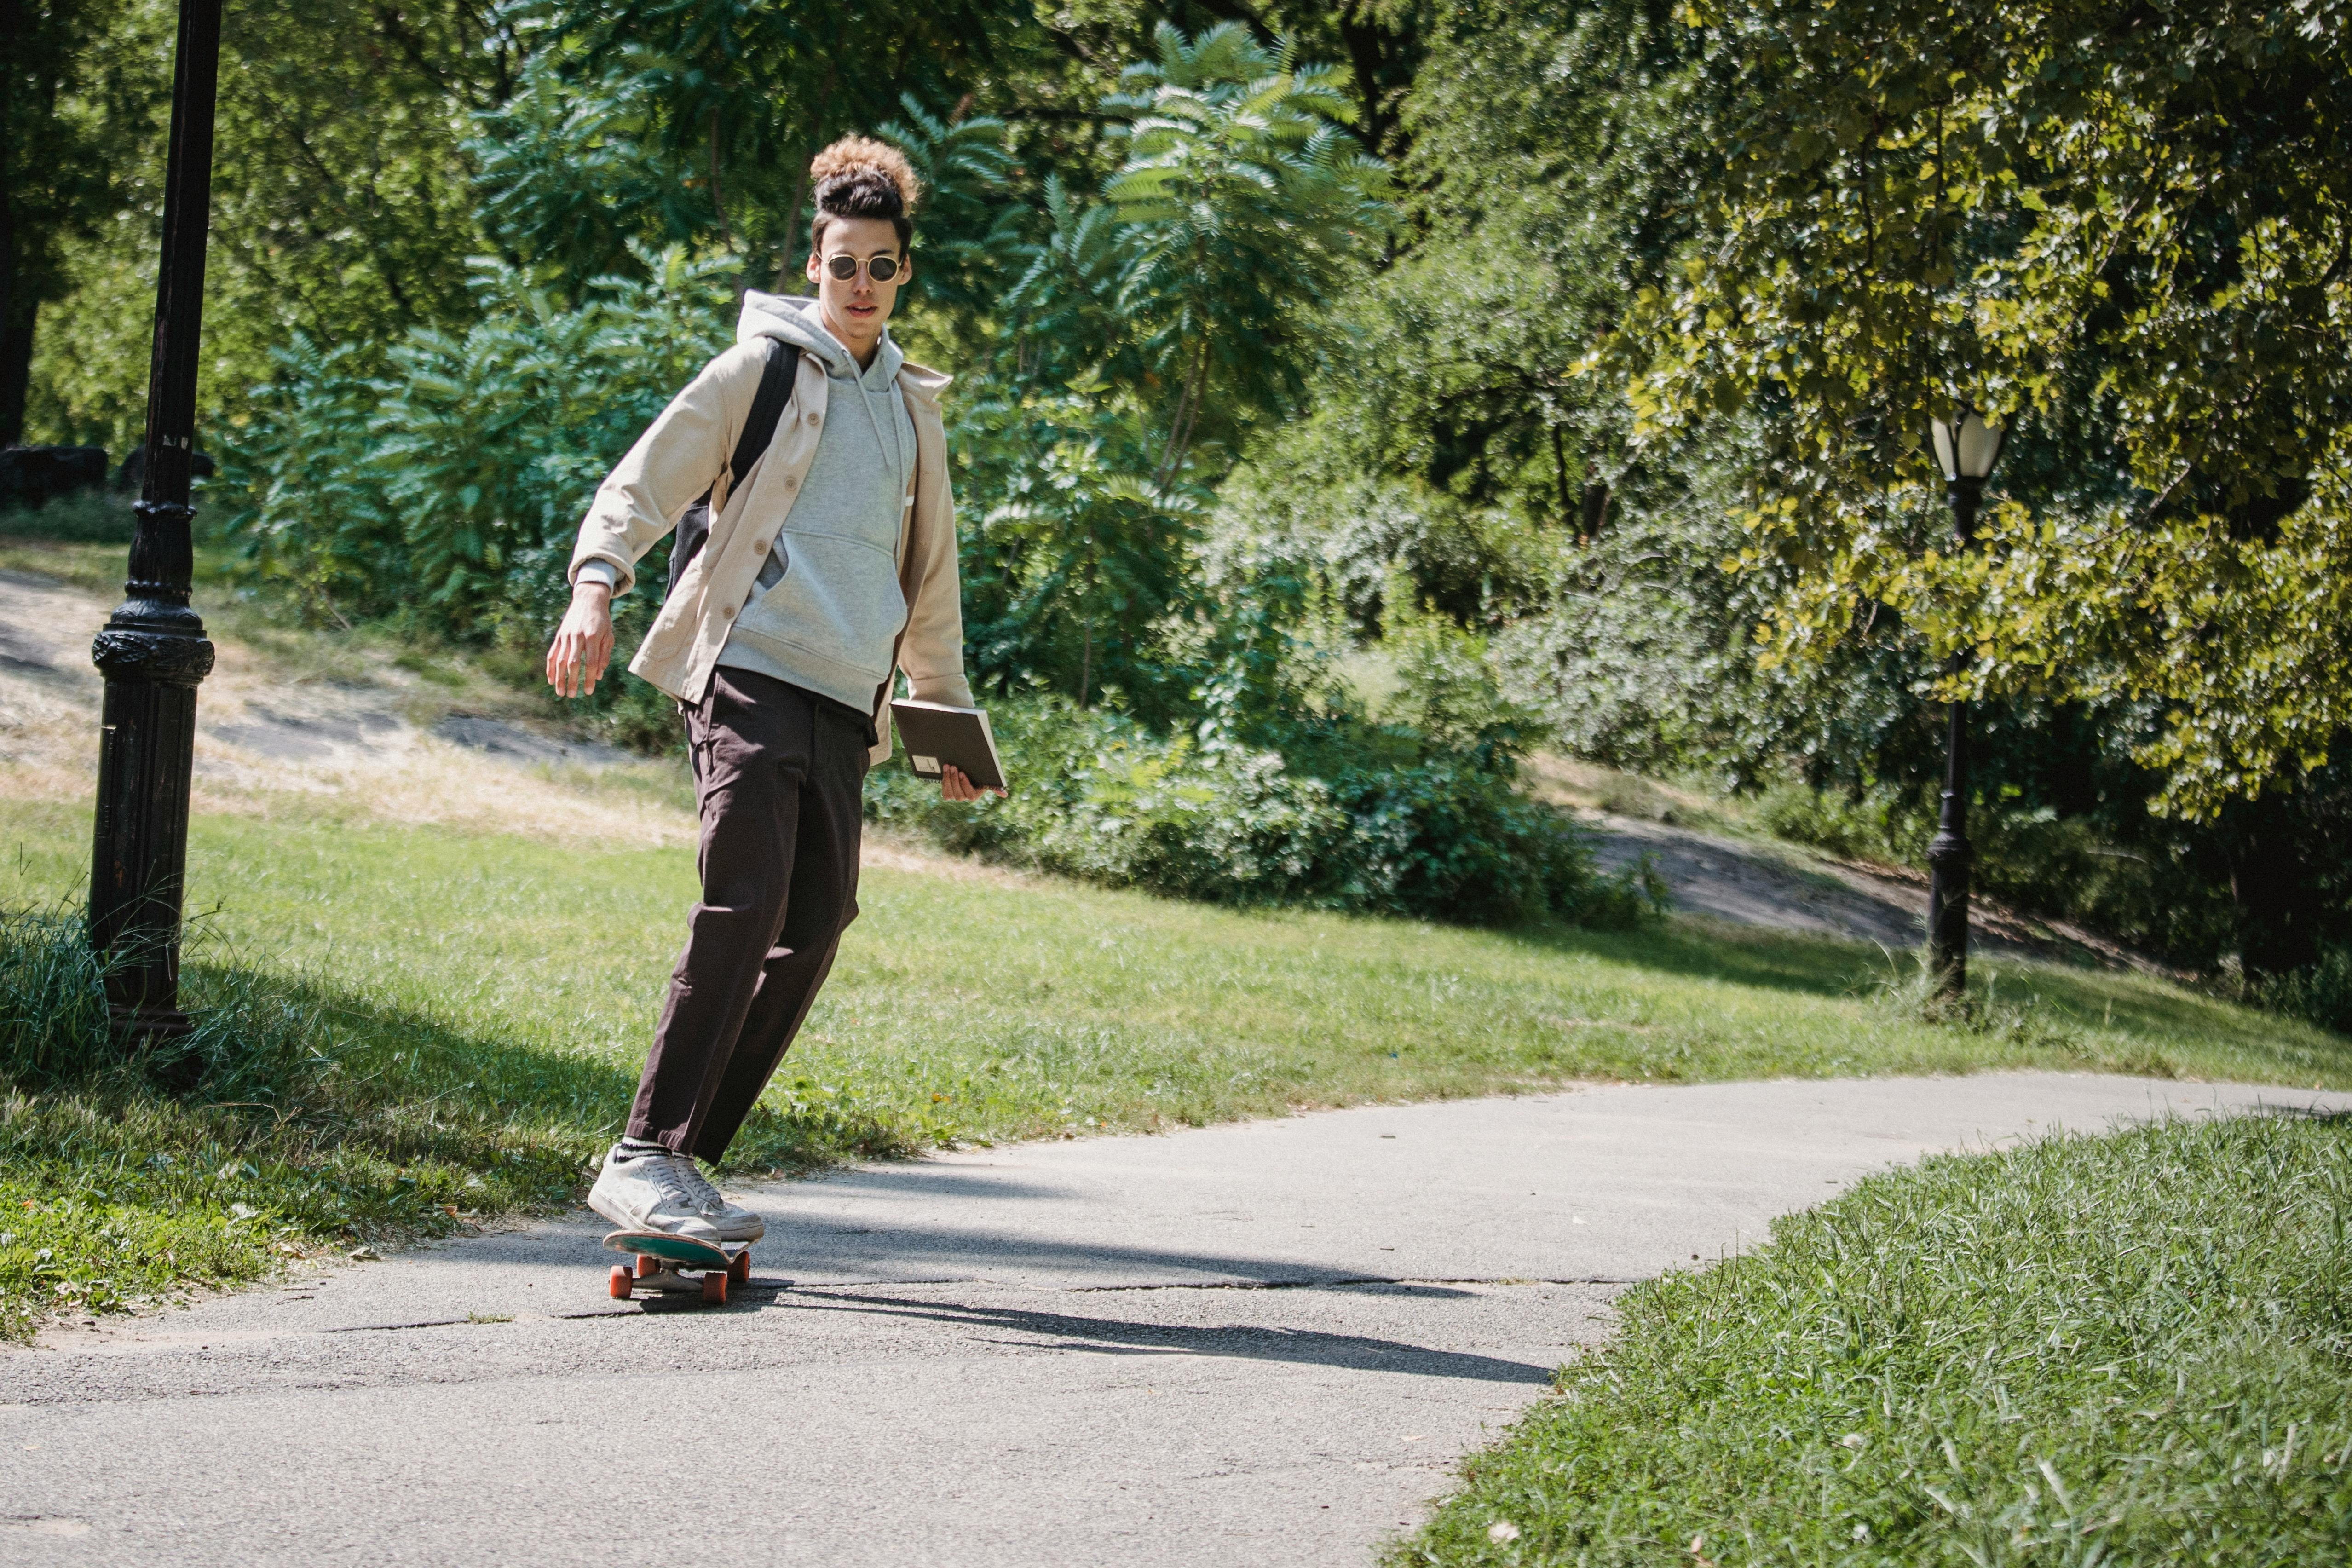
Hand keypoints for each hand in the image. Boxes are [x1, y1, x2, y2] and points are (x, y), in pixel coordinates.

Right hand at [546, 580, 614, 697]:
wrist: (588, 600)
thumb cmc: (602, 620)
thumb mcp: (608, 636)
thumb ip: (604, 656)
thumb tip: (599, 676)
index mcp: (592, 637)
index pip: (590, 663)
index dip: (590, 679)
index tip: (589, 692)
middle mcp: (577, 636)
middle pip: (573, 663)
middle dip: (572, 681)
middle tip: (572, 696)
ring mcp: (566, 636)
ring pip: (560, 660)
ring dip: (559, 678)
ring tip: (560, 692)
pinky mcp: (559, 635)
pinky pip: (552, 653)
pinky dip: (550, 667)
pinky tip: (550, 679)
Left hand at [940, 763, 1004, 801]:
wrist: (966, 772)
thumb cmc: (978, 776)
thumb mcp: (986, 780)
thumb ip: (995, 787)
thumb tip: (1005, 795)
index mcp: (976, 795)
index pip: (970, 796)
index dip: (965, 785)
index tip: (962, 773)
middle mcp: (965, 798)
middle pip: (958, 795)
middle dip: (954, 781)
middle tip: (953, 767)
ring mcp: (956, 796)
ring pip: (949, 795)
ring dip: (947, 780)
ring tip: (947, 767)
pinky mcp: (948, 794)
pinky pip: (944, 793)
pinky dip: (943, 782)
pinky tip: (944, 772)